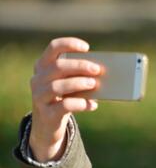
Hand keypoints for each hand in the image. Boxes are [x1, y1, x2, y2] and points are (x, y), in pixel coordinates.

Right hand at [29, 37, 101, 161]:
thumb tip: (105, 74)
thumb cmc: (65, 97)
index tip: (87, 48)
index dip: (69, 44)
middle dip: (79, 66)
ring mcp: (39, 96)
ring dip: (78, 83)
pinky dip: (80, 104)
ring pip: (57, 86)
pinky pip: (63, 106)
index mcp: (44, 65)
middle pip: (57, 67)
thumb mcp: (70, 84)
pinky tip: (92, 105)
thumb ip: (82, 76)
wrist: (48, 124)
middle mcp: (38, 79)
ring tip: (94, 84)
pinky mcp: (46, 114)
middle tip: (97, 69)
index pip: (53, 48)